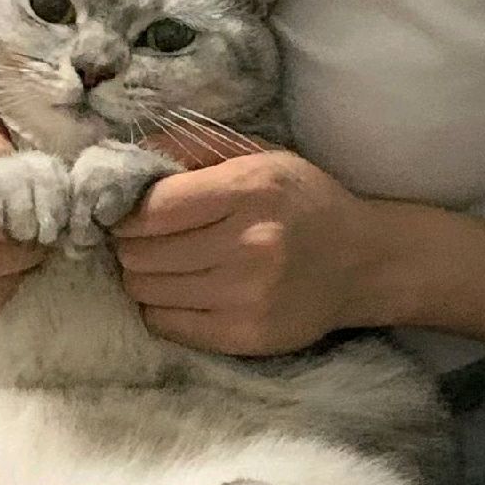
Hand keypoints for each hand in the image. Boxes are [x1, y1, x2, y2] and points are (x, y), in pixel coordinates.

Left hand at [111, 151, 382, 355]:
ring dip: (142, 277)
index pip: (152, 210)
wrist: (363, 263)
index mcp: (250, 191)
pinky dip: (159, 307)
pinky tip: (181, 292)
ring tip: (164, 265)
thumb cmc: (300, 202)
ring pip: (145, 291)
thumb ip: (191, 148)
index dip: (124, 213)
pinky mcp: (244, 336)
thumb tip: (121, 158)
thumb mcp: (256, 157)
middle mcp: (249, 246)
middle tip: (142, 241)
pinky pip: (163, 325)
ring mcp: (247, 297)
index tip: (124, 213)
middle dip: (129, 245)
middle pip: (140, 254)